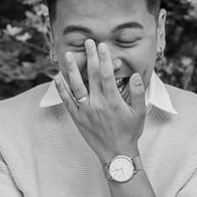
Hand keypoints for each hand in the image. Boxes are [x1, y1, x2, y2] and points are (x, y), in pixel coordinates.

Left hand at [54, 40, 147, 161]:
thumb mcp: (139, 113)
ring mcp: (85, 111)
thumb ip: (137, 93)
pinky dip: (62, 89)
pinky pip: (67, 101)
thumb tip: (135, 76)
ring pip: (76, 86)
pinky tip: (57, 77)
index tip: (101, 46)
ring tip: (69, 55)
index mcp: (112, 101)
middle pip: (91, 75)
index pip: (106, 74)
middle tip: (87, 42)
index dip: (103, 58)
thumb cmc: (129, 133)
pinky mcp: (77, 118)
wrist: (116, 154)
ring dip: (71, 69)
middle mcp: (97, 104)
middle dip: (90, 57)